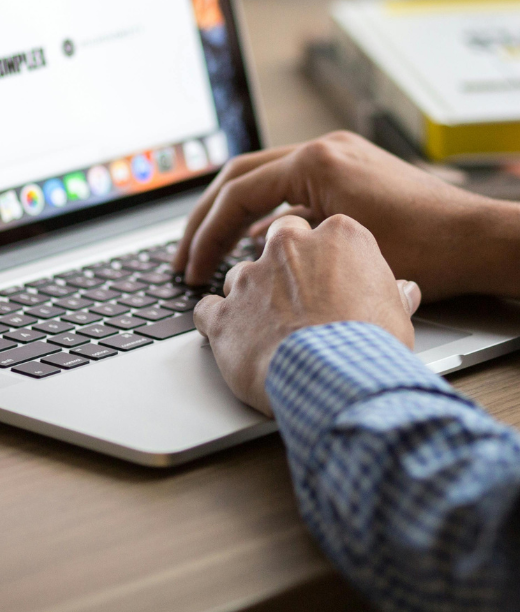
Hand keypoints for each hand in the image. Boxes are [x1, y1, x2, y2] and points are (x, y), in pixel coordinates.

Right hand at [174, 131, 519, 300]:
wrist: (481, 240)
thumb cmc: (427, 248)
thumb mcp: (341, 247)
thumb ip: (286, 241)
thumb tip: (247, 252)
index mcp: (316, 161)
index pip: (237, 193)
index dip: (206, 234)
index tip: (191, 268)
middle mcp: (324, 149)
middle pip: (240, 177)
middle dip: (206, 219)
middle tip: (184, 257)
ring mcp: (338, 156)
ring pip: (263, 180)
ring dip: (233, 216)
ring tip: (211, 253)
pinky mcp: (349, 172)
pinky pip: (291, 189)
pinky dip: (267, 216)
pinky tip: (258, 247)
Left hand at [193, 213, 421, 414]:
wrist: (336, 378)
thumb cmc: (371, 346)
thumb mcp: (397, 315)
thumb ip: (392, 294)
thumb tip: (404, 292)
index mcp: (337, 237)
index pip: (325, 232)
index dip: (327, 259)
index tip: (331, 279)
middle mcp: (288, 247)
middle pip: (278, 241)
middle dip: (283, 264)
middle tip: (298, 297)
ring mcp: (250, 277)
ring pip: (240, 275)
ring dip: (250, 297)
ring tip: (269, 329)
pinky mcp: (223, 312)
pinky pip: (208, 309)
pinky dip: (216, 322)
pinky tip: (231, 339)